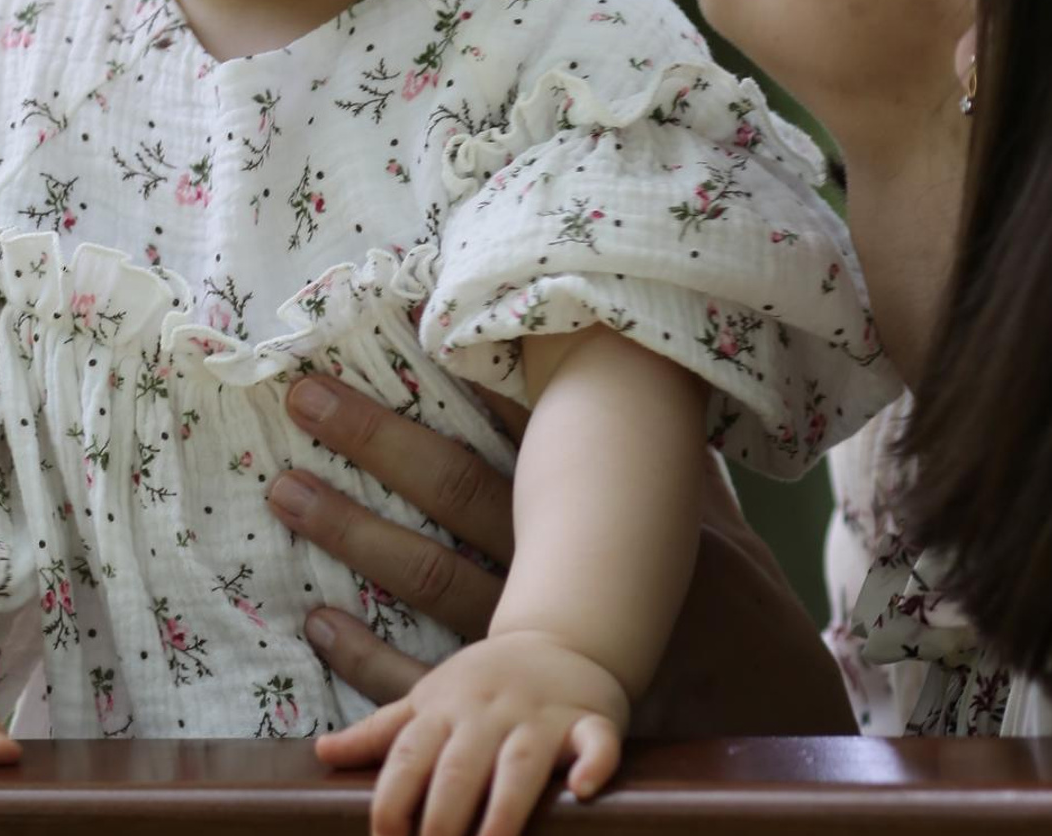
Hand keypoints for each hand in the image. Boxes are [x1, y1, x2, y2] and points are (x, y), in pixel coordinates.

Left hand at [266, 374, 852, 733]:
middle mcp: (556, 563)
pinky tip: (317, 622)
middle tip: (301, 395)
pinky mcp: (511, 706)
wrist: (767, 718)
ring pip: (425, 573)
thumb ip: (671, 452)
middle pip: (451, 488)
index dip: (451, 382)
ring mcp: (529, 636)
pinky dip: (367, 653)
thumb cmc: (738, 607)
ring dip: (349, 531)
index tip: (391, 334)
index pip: (507, 430)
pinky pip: (425, 677)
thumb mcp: (709, 516)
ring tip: (283, 488)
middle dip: (375, 437)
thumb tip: (664, 375)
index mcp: (596, 510)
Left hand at [317, 631, 627, 835]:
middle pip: (458, 769)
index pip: (407, 757)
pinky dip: (593, 764)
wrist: (560, 637)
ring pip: (519, 765)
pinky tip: (582, 790)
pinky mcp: (591, 720)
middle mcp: (488, 712)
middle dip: (442, 821)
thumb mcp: (428, 698)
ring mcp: (539, 717)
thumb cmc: (482, 684)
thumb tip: (321, 753)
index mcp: (443, 708)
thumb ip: (380, 732)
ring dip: (504, 812)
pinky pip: (596, 741)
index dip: (391, 804)